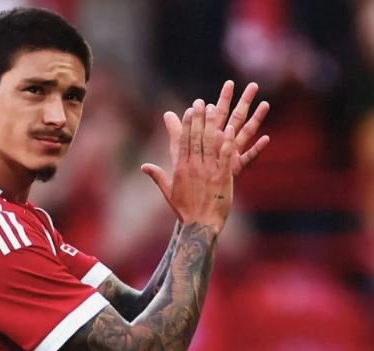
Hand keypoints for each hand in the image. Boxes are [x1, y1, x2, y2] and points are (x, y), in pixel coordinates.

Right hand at [142, 99, 235, 232]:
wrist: (200, 226)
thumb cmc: (185, 211)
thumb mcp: (168, 192)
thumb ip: (157, 176)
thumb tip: (143, 166)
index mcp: (181, 169)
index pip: (183, 142)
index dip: (186, 125)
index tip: (188, 111)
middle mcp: (194, 167)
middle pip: (196, 138)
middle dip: (198, 118)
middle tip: (201, 102)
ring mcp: (209, 171)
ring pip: (210, 143)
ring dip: (212, 124)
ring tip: (214, 108)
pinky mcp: (223, 177)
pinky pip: (226, 156)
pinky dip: (227, 142)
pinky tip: (230, 129)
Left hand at [157, 81, 269, 177]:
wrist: (196, 197)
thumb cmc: (188, 173)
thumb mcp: (180, 151)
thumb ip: (177, 132)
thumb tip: (166, 113)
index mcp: (211, 136)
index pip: (218, 112)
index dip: (223, 98)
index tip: (230, 83)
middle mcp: (223, 141)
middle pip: (236, 117)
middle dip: (244, 101)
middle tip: (254, 85)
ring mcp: (231, 153)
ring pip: (246, 133)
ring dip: (256, 119)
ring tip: (265, 104)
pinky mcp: (235, 167)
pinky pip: (248, 157)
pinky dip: (257, 149)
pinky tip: (266, 138)